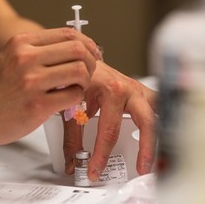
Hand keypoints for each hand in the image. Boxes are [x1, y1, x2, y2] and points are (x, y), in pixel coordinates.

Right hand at [0, 28, 99, 144]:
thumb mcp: (12, 59)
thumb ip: (40, 53)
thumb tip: (74, 52)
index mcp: (22, 43)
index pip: (69, 34)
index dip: (88, 44)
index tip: (92, 55)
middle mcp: (26, 58)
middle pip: (79, 50)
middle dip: (91, 62)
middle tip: (88, 73)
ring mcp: (31, 81)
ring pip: (80, 71)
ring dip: (85, 81)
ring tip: (76, 88)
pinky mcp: (37, 105)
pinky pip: (73, 95)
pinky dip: (76, 98)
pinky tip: (67, 102)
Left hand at [63, 61, 156, 180]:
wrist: (83, 60)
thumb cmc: (77, 78)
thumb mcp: (71, 108)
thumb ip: (72, 138)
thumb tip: (73, 162)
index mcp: (110, 91)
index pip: (109, 131)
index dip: (102, 156)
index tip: (95, 170)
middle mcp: (128, 89)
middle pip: (146, 122)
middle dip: (146, 148)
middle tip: (141, 168)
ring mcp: (137, 89)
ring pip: (158, 113)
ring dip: (158, 135)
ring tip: (153, 155)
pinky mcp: (140, 91)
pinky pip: (156, 106)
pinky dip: (158, 120)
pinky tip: (156, 133)